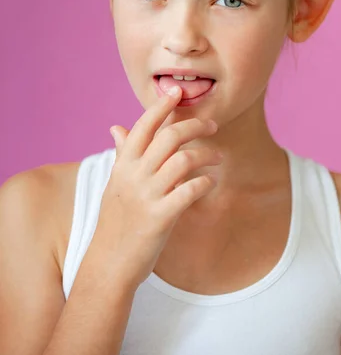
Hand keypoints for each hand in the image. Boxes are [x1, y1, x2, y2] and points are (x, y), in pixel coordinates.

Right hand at [93, 86, 221, 288]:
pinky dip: (205, 182)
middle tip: (213, 125)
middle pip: (170, 137)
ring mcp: (147, 196)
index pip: (144, 125)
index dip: (162, 105)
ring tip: (218, 157)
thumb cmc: (115, 220)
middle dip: (196, 125)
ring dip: (207, 154)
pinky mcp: (161, 217)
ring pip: (184, 160)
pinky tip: (211, 182)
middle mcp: (134, 175)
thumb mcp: (115, 183)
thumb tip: (116, 127)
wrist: (108, 263)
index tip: (178, 91)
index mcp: (123, 164)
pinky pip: (190, 191)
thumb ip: (122, 154)